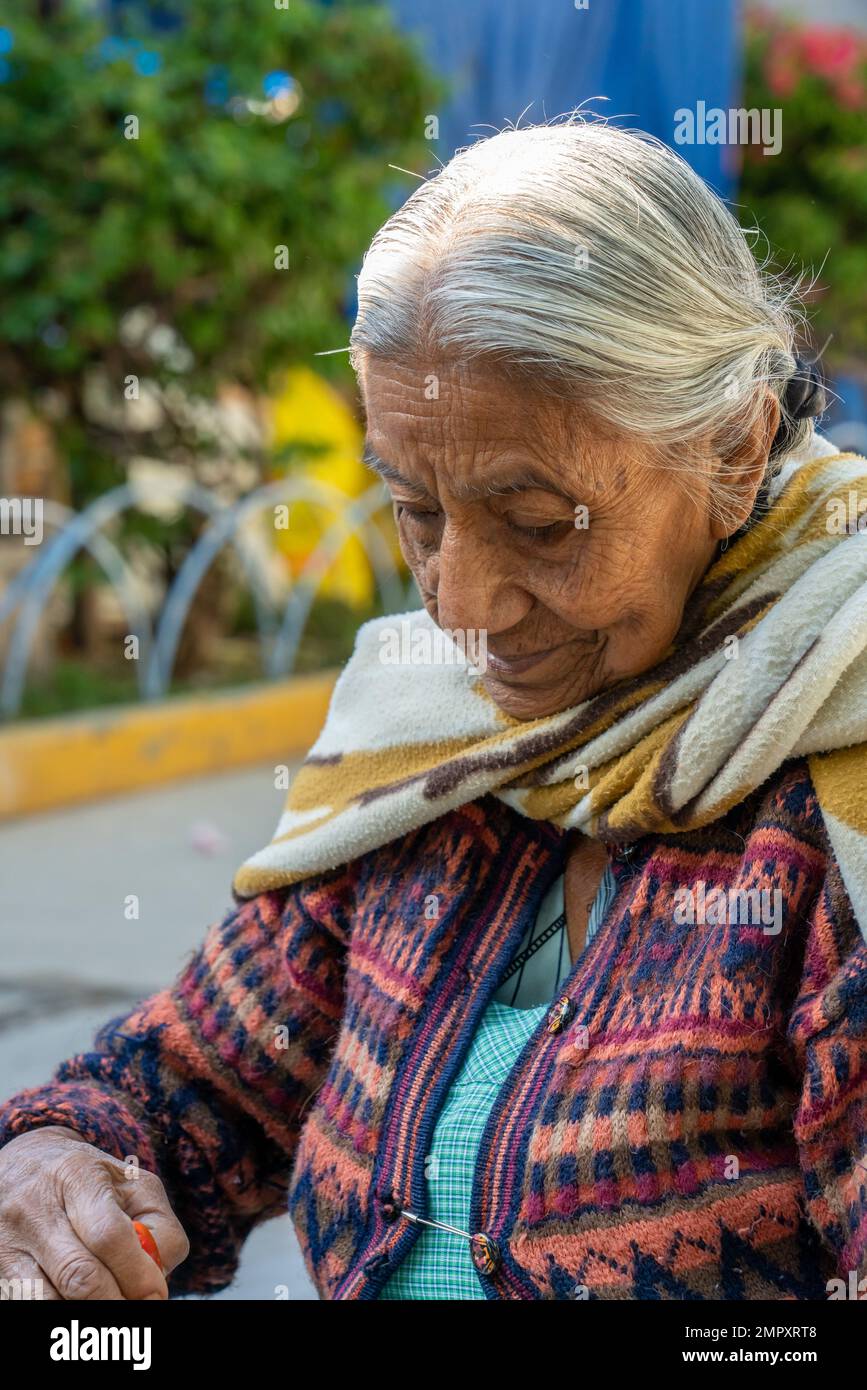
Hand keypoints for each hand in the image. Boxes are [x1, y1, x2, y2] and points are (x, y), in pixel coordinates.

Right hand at [0, 1125, 189, 1299]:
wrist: (24, 1166)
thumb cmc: (90, 1180)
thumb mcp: (131, 1183)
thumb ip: (158, 1225)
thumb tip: (158, 1279)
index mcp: (77, 1176)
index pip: (109, 1234)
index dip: (137, 1273)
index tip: (156, 1293)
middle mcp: (36, 1210)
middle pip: (80, 1275)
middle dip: (116, 1300)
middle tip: (137, 1304)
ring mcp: (11, 1243)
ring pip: (49, 1299)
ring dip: (87, 1310)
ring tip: (109, 1298)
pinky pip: (29, 1305)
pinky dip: (61, 1308)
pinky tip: (78, 1299)